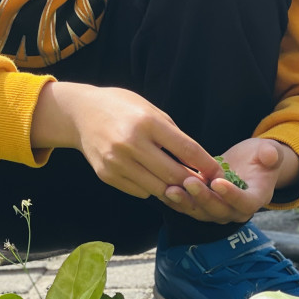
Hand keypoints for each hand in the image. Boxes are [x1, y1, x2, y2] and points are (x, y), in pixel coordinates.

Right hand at [32, 82, 222, 200]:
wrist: (79, 113)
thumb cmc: (121, 107)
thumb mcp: (150, 109)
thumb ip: (172, 134)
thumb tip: (198, 161)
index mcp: (147, 123)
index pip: (186, 149)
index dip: (206, 164)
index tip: (218, 172)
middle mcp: (131, 143)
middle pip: (174, 174)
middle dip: (194, 182)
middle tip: (205, 185)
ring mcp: (116, 162)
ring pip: (158, 188)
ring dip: (174, 190)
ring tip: (184, 186)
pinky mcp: (107, 175)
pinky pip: (140, 191)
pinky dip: (152, 188)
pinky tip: (155, 179)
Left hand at [162, 137, 298, 223]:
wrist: (247, 165)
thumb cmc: (259, 157)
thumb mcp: (269, 152)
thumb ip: (272, 155)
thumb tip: (270, 156)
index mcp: (256, 198)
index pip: (245, 203)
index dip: (232, 196)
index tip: (218, 182)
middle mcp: (236, 210)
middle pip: (219, 211)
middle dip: (203, 198)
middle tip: (189, 181)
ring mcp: (218, 211)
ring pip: (200, 212)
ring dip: (185, 202)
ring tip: (171, 189)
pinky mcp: (202, 207)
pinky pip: (187, 208)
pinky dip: (175, 202)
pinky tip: (163, 190)